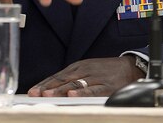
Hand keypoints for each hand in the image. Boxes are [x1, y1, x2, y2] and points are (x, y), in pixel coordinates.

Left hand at [27, 56, 141, 97]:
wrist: (129, 67)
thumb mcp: (87, 71)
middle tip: (36, 94)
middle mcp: (84, 70)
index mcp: (78, 67)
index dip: (44, 84)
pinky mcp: (105, 86)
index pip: (57, 76)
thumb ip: (72, 80)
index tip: (32, 91)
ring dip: (60, 90)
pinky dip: (81, 92)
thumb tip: (52, 91)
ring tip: (48, 95)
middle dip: (48, 87)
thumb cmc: (105, 71)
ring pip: (74, 84)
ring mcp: (94, 78)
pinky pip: (92, 90)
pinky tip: (72, 95)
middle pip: (63, 79)